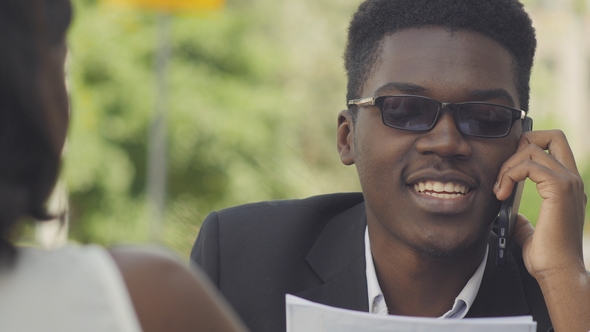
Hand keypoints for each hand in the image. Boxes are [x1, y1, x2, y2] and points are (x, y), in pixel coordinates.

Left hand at [494, 129, 589, 331]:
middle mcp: (572, 179)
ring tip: (499, 190)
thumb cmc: (545, 256)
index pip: (554, 145)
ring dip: (507, 167)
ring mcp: (568, 181)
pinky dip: (509, 175)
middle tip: (504, 172)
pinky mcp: (559, 187)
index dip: (528, 147)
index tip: (507, 171)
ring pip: (532, 149)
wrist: (556, 271)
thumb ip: (521, 217)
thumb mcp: (529, 230)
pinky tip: (502, 194)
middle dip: (521, 144)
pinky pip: (528, 164)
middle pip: (551, 135)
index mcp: (568, 185)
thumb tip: (508, 213)